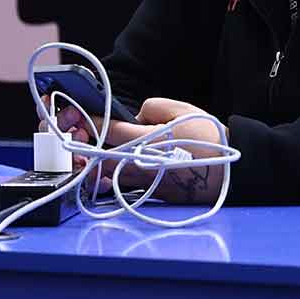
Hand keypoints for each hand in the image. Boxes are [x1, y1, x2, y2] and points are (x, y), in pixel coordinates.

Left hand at [38, 96, 226, 204]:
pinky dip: (106, 176)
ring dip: (89, 162)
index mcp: (147, 140)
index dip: (91, 120)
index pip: (109, 129)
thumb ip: (152, 107)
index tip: (81, 115)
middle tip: (72, 132)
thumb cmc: (207, 138)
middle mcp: (141, 162)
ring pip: (106, 173)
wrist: (227, 172)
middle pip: (99, 155)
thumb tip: (136, 116)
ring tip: (81, 151)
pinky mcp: (149, 191)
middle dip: (81, 143)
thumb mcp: (182, 109)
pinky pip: (120, 184)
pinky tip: (100, 169)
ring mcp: (143, 180)